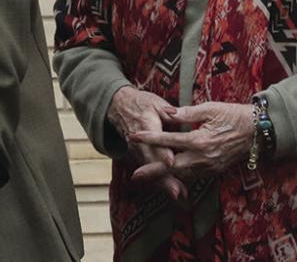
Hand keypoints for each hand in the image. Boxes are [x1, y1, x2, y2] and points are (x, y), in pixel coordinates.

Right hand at [108, 86, 182, 200]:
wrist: (119, 107)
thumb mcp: (155, 102)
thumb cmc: (141, 104)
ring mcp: (137, 151)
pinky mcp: (138, 157)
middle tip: (177, 191)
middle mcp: (140, 142)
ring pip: (151, 170)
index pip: (154, 141)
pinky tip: (173, 190)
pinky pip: (149, 170)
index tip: (171, 161)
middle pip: (152, 162)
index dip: (162, 152)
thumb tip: (176, 113)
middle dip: (164, 177)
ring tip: (178, 194)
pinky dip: (160, 181)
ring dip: (163, 183)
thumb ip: (167, 111)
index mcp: (146, 125)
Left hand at [128, 101, 254, 188]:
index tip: (134, 136)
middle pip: (172, 167)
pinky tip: (169, 176)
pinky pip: (193, 176)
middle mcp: (204, 157)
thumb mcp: (210, 108)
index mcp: (200, 140)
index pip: (169, 141)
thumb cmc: (234, 115)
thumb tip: (167, 113)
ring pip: (182, 175)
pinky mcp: (215, 170)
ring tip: (147, 177)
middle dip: (153, 171)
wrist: (259, 131)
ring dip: (164, 177)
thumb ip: (187, 113)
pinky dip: (179, 177)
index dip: (150, 139)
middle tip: (135, 175)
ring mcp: (210, 166)